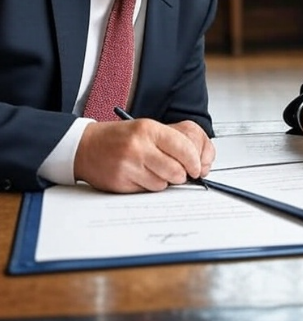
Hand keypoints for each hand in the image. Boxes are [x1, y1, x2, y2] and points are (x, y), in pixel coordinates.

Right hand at [74, 118, 214, 192]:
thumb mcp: (147, 129)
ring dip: (164, 181)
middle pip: (176, 170)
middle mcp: (139, 146)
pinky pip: (147, 191)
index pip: (184, 147)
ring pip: (163, 183)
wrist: (86, 146)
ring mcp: (129, 165)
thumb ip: (172, 143)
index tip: (197, 167)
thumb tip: (198, 164)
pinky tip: (140, 176)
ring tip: (153, 171)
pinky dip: (149, 186)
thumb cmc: (120, 138)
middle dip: (181, 175)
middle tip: (179, 173)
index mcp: (149, 129)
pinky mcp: (121, 181)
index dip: (195, 161)